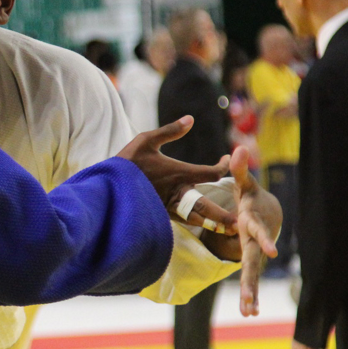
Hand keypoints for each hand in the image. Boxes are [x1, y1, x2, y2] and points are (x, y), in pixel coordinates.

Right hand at [116, 116, 235, 232]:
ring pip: (196, 219)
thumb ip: (170, 131)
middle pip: (208, 206)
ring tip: (227, 229)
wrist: (106, 187)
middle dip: (224, 215)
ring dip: (213, 224)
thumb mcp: (146, 140)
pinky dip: (195, 223)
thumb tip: (191, 119)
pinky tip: (201, 222)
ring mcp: (168, 206)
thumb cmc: (127, 162)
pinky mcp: (158, 214)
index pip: (211, 173)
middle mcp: (177, 193)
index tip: (227, 160)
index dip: (224, 167)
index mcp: (179, 173)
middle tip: (241, 223)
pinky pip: (182, 221)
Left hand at [230, 147, 281, 316]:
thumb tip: (236, 149)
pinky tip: (248, 312)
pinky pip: (249, 278)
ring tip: (250, 313)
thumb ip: (239, 170)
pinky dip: (249, 294)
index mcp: (252, 223)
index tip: (272, 252)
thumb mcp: (244, 184)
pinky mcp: (251, 260)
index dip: (265, 240)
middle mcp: (256, 242)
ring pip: (253, 274)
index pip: (259, 233)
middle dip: (251, 281)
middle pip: (254, 262)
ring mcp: (255, 254)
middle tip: (250, 300)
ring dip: (251, 293)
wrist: (267, 211)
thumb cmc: (251, 197)